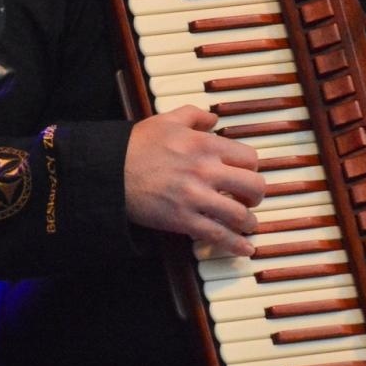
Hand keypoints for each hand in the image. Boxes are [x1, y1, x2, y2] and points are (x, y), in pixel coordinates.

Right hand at [124, 105, 265, 256]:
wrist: (110, 171)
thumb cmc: (136, 145)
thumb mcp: (167, 120)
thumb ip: (194, 116)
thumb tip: (213, 120)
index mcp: (205, 145)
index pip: (249, 158)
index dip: (251, 168)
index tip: (246, 175)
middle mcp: (206, 170)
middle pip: (254, 186)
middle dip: (256, 196)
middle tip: (250, 200)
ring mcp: (196, 197)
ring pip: (240, 214)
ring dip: (248, 222)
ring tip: (247, 225)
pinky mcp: (183, 220)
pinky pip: (218, 235)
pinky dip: (236, 245)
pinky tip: (245, 249)